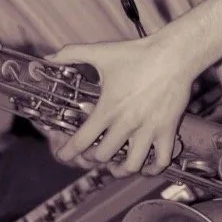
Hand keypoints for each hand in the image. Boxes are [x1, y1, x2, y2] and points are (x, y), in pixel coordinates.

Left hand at [48, 34, 194, 175]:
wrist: (173, 54)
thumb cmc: (138, 53)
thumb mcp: (101, 52)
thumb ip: (71, 54)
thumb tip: (48, 57)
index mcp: (108, 108)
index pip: (82, 140)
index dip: (68, 152)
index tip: (63, 156)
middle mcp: (127, 123)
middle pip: (103, 156)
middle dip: (92, 159)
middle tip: (90, 154)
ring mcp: (148, 129)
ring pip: (131, 165)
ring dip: (120, 170)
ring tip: (115, 167)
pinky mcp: (168, 129)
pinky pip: (161, 160)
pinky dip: (152, 168)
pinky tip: (146, 166)